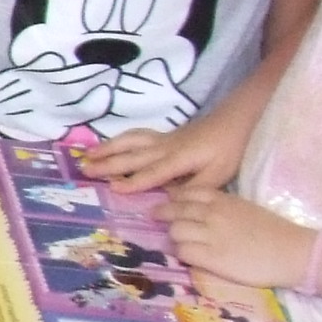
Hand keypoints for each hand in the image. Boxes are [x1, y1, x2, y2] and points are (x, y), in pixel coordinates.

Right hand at [85, 99, 252, 192]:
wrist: (235, 120)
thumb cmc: (228, 149)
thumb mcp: (218, 175)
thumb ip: (194, 188)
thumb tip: (171, 201)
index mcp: (179, 159)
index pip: (152, 173)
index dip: (133, 181)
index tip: (113, 188)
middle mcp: (165, 147)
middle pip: (133, 155)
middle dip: (109, 163)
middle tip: (86, 169)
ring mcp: (163, 139)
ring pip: (130, 142)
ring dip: (108, 148)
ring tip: (88, 155)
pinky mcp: (164, 136)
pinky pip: (136, 136)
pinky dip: (120, 140)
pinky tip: (111, 144)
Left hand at [164, 185, 315, 288]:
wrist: (293, 251)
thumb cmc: (274, 231)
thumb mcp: (246, 209)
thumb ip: (223, 208)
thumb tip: (203, 212)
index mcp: (223, 200)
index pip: (187, 193)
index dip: (174, 198)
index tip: (169, 203)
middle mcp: (213, 214)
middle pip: (175, 210)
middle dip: (163, 214)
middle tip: (156, 219)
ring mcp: (211, 235)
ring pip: (175, 231)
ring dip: (174, 237)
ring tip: (179, 242)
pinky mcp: (212, 257)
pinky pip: (183, 251)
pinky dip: (182, 253)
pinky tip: (190, 256)